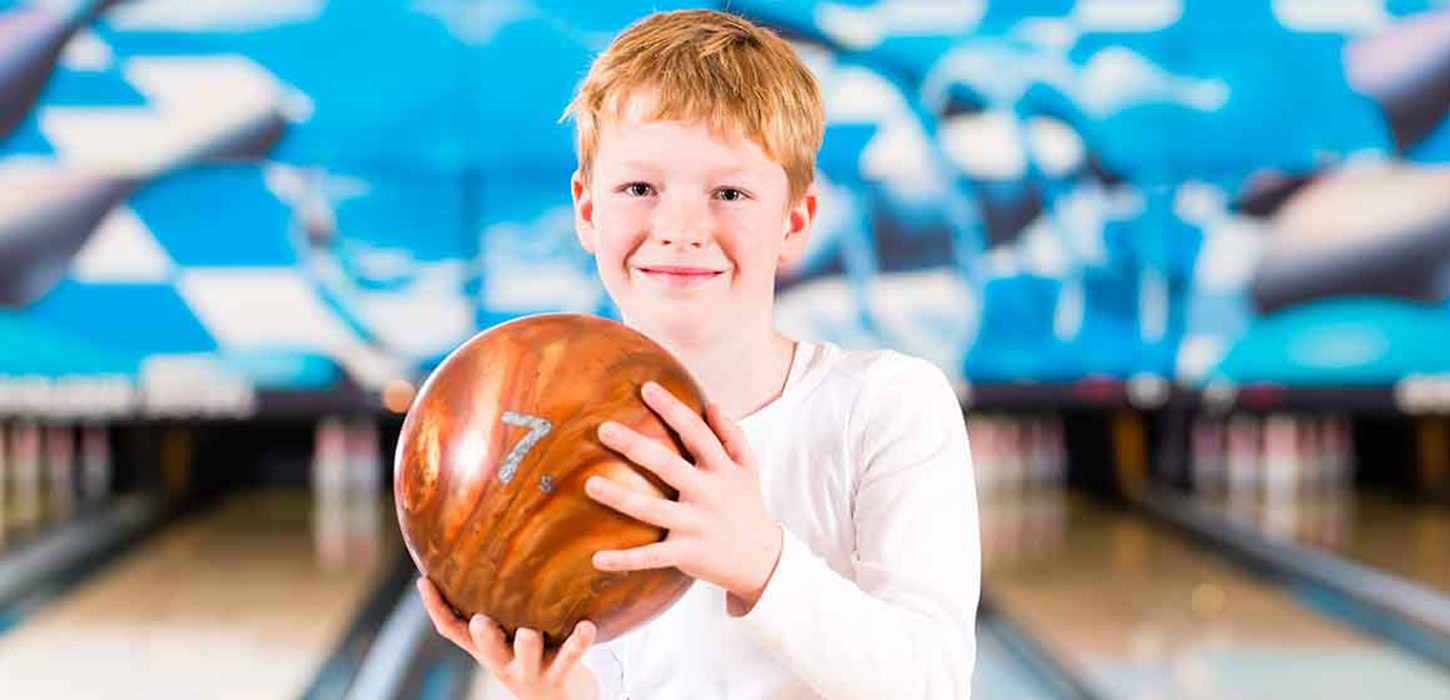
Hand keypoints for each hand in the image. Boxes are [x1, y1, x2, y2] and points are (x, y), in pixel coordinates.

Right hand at [417, 578, 599, 699]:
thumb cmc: (528, 658)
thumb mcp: (504, 640)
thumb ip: (495, 608)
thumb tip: (485, 557)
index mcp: (485, 649)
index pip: (452, 630)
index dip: (436, 608)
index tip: (424, 581)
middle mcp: (502, 661)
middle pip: (487, 648)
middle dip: (484, 635)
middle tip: (481, 620)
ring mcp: (530, 670)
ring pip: (527, 654)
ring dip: (527, 643)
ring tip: (529, 633)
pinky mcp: (560, 674)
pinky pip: (570, 656)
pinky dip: (579, 641)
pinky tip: (587, 626)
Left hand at [587, 381, 783, 613]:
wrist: (761, 560)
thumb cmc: (747, 506)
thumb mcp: (748, 468)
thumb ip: (733, 435)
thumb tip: (712, 404)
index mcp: (721, 469)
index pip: (696, 432)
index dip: (673, 409)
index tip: (646, 388)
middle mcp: (708, 494)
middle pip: (669, 466)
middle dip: (636, 447)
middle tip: (604, 429)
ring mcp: (697, 525)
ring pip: (653, 510)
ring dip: (620, 499)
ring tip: (590, 485)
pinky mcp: (688, 553)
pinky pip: (652, 557)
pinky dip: (625, 559)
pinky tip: (596, 557)